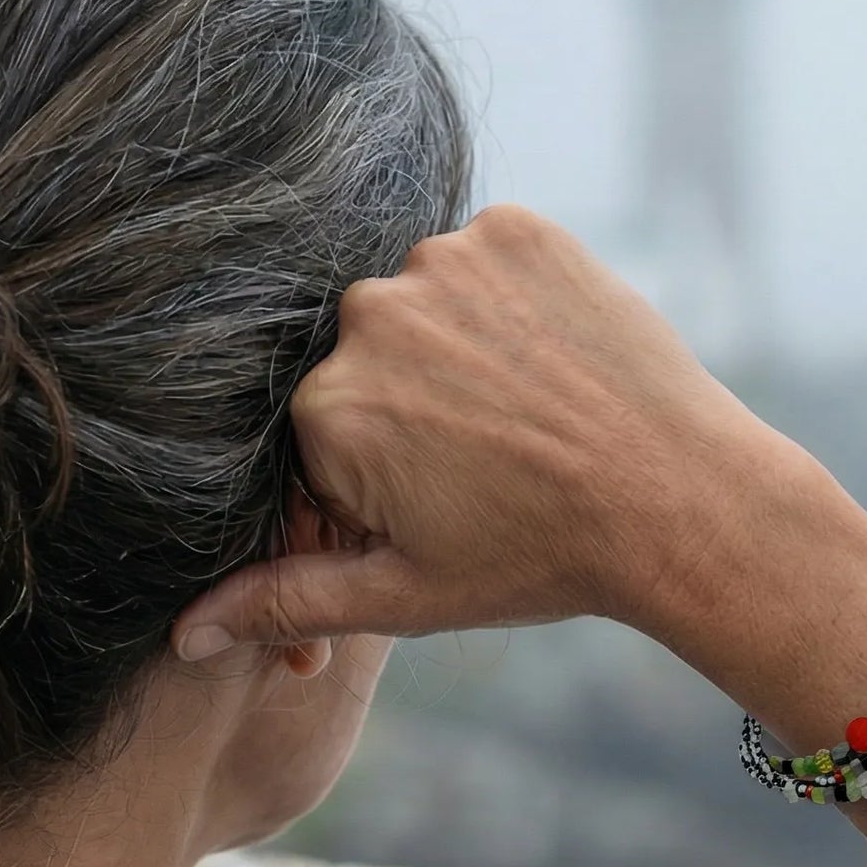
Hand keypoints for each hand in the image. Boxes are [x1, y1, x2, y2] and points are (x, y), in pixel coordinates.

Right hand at [171, 206, 795, 657]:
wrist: (684, 501)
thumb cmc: (546, 558)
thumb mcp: (408, 595)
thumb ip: (287, 599)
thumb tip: (182, 635)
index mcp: (325, 408)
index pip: (320, 434)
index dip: (378, 480)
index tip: (449, 506)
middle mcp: (369, 317)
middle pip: (370, 363)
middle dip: (416, 414)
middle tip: (500, 464)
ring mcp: (448, 262)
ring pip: (427, 308)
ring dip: (463, 351)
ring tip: (533, 416)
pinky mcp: (519, 231)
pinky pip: (488, 262)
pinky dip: (512, 302)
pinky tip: (555, 362)